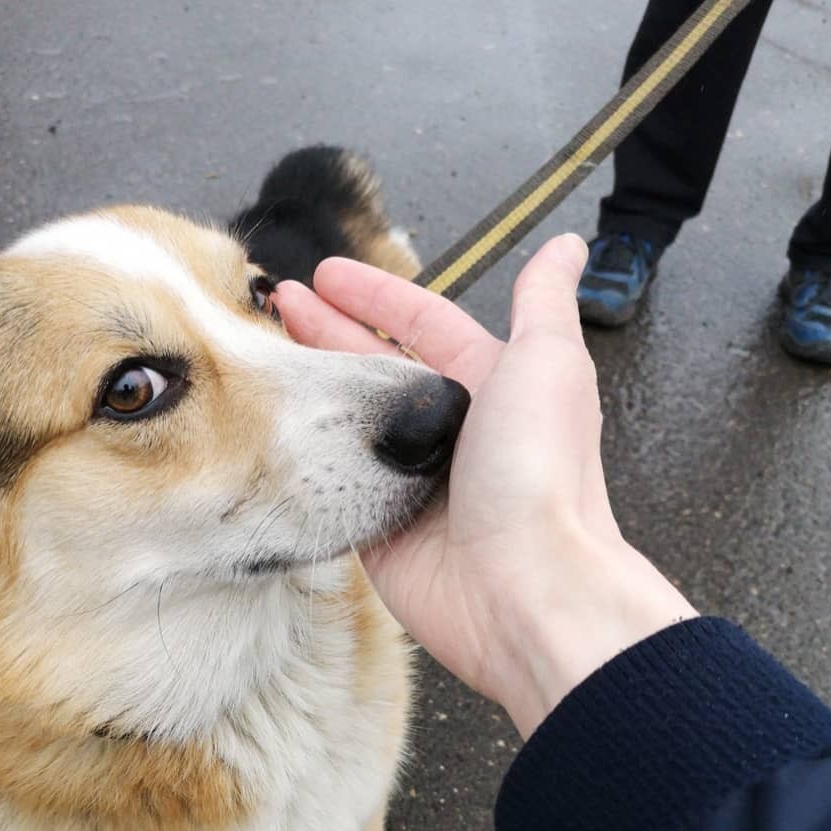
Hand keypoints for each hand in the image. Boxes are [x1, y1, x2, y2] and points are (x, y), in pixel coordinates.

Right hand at [275, 235, 695, 736]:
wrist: (523, 586)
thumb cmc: (540, 472)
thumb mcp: (548, 365)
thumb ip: (545, 303)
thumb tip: (569, 245)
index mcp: (490, 386)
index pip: (423, 325)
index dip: (376, 295)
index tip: (325, 272)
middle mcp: (448, 432)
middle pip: (374, 368)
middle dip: (327, 331)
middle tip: (276, 303)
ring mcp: (407, 482)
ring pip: (348, 424)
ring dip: (309, 390)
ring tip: (260, 355)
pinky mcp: (375, 527)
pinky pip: (333, 484)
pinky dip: (304, 457)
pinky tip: (267, 430)